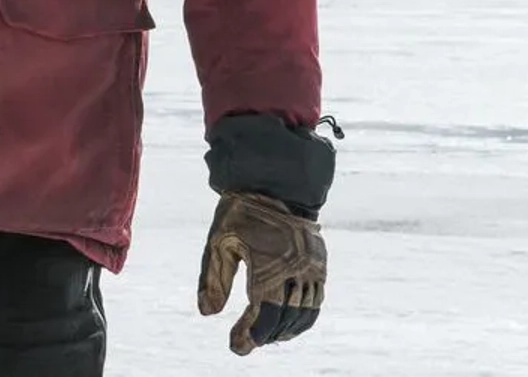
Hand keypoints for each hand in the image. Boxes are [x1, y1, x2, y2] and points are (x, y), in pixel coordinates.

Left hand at [196, 191, 326, 354]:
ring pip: (305, 314)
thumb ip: (213, 280)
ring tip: (265, 335)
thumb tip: (207, 314)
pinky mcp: (319, 263)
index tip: (236, 345)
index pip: (265, 318)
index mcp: (272, 268)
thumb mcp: (219, 243)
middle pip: (285, 320)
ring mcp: (312, 268)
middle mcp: (297, 271)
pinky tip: (286, 320)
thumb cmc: (241, 212)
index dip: (250, 337)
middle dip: (265, 336)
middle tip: (244, 341)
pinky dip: (303, 316)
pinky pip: (317, 300)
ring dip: (286, 330)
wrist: (276, 181)